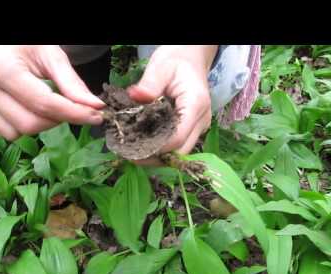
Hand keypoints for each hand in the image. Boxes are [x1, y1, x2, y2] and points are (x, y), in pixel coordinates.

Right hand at [0, 45, 104, 139]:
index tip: (96, 116)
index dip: (74, 114)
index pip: (44, 104)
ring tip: (47, 104)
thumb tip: (96, 107)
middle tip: (70, 107)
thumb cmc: (27, 43)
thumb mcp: (52, 55)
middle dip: (57, 120)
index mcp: (2, 68)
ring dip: (41, 124)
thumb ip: (72, 83)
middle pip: (31, 123)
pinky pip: (7, 133)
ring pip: (19, 132)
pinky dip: (24, 127)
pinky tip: (31, 109)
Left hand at [128, 45, 217, 164]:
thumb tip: (134, 96)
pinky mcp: (193, 129)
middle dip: (155, 157)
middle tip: (128, 155)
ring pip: (180, 152)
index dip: (156, 148)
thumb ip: (149, 83)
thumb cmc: (176, 61)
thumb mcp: (161, 66)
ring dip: (158, 157)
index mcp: (195, 104)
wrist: (190, 59)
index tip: (132, 149)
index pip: (178, 138)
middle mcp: (202, 120)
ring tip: (133, 154)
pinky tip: (144, 147)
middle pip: (180, 151)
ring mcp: (199, 127)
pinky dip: (162, 150)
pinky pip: (178, 146)